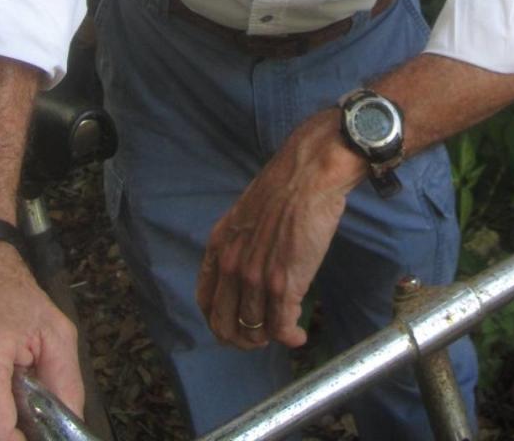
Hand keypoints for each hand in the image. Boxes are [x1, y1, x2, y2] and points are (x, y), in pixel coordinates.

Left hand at [196, 110, 363, 351]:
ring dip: (269, 339)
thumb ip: (240, 243)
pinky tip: (299, 335)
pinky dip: (291, 338)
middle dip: (242, 339)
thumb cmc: (285, 187)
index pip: (205, 302)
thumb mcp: (246, 214)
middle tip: (260, 338)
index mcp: (218, 246)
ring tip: (284, 333)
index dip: (219, 321)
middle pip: (225, 325)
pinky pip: (281, 328)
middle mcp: (231, 266)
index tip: (234, 325)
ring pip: (253, 331)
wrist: (308, 174)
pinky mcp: (284, 286)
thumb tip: (249, 265)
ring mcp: (256, 279)